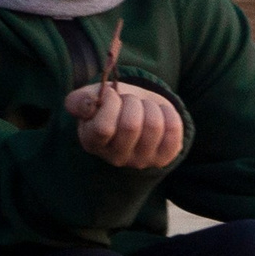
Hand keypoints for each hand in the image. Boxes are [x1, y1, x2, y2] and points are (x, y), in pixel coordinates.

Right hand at [65, 79, 183, 169]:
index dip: (111, 103)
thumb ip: (80, 100)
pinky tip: (159, 113)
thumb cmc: (112, 103)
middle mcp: (115, 158)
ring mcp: (141, 161)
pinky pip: (174, 129)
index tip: (112, 94)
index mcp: (92, 143)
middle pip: (131, 125)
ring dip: (150, 106)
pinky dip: (168, 112)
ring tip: (143, 107)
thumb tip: (88, 106)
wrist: (137, 110)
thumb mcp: (92, 97)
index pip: (103, 128)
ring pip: (154, 125)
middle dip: (132, 102)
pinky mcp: (164, 157)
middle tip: (129, 101)